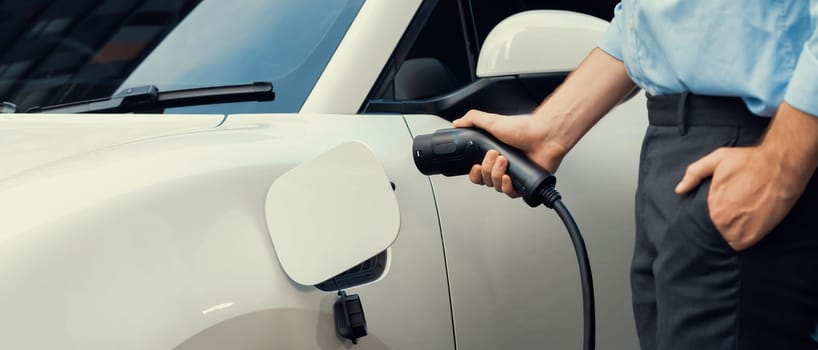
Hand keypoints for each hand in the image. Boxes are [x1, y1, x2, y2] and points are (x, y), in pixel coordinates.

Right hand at [452, 110, 568, 197]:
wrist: (544, 134)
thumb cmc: (524, 128)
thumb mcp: (493, 121)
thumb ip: (473, 120)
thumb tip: (458, 123)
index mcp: (494, 155)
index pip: (477, 173)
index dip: (474, 173)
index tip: (474, 166)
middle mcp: (503, 167)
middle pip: (485, 180)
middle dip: (486, 169)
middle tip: (495, 155)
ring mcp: (514, 176)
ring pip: (496, 186)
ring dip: (497, 175)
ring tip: (505, 161)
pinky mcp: (525, 183)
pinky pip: (510, 193)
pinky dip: (507, 186)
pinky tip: (509, 177)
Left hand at [675, 146, 802, 250]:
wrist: (781, 167)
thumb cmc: (749, 161)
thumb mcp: (717, 160)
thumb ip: (694, 173)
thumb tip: (679, 190)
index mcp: (712, 206)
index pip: (703, 221)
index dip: (710, 217)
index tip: (717, 212)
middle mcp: (723, 222)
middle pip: (715, 231)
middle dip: (720, 225)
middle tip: (731, 214)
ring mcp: (740, 230)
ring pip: (729, 239)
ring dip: (732, 233)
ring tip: (740, 220)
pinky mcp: (756, 235)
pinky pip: (743, 244)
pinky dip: (745, 238)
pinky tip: (749, 225)